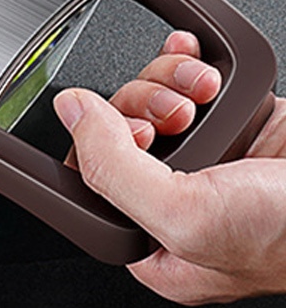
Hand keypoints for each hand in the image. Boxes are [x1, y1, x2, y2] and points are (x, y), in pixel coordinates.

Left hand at [54, 31, 285, 303]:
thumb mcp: (187, 217)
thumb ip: (113, 169)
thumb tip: (70, 113)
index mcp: (157, 244)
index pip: (89, 182)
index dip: (96, 146)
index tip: (131, 134)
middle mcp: (178, 200)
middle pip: (117, 130)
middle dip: (142, 106)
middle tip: (176, 118)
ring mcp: (209, 158)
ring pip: (150, 97)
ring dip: (168, 81)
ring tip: (202, 96)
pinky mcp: (238, 122)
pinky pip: (186, 78)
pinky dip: (186, 63)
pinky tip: (199, 65)